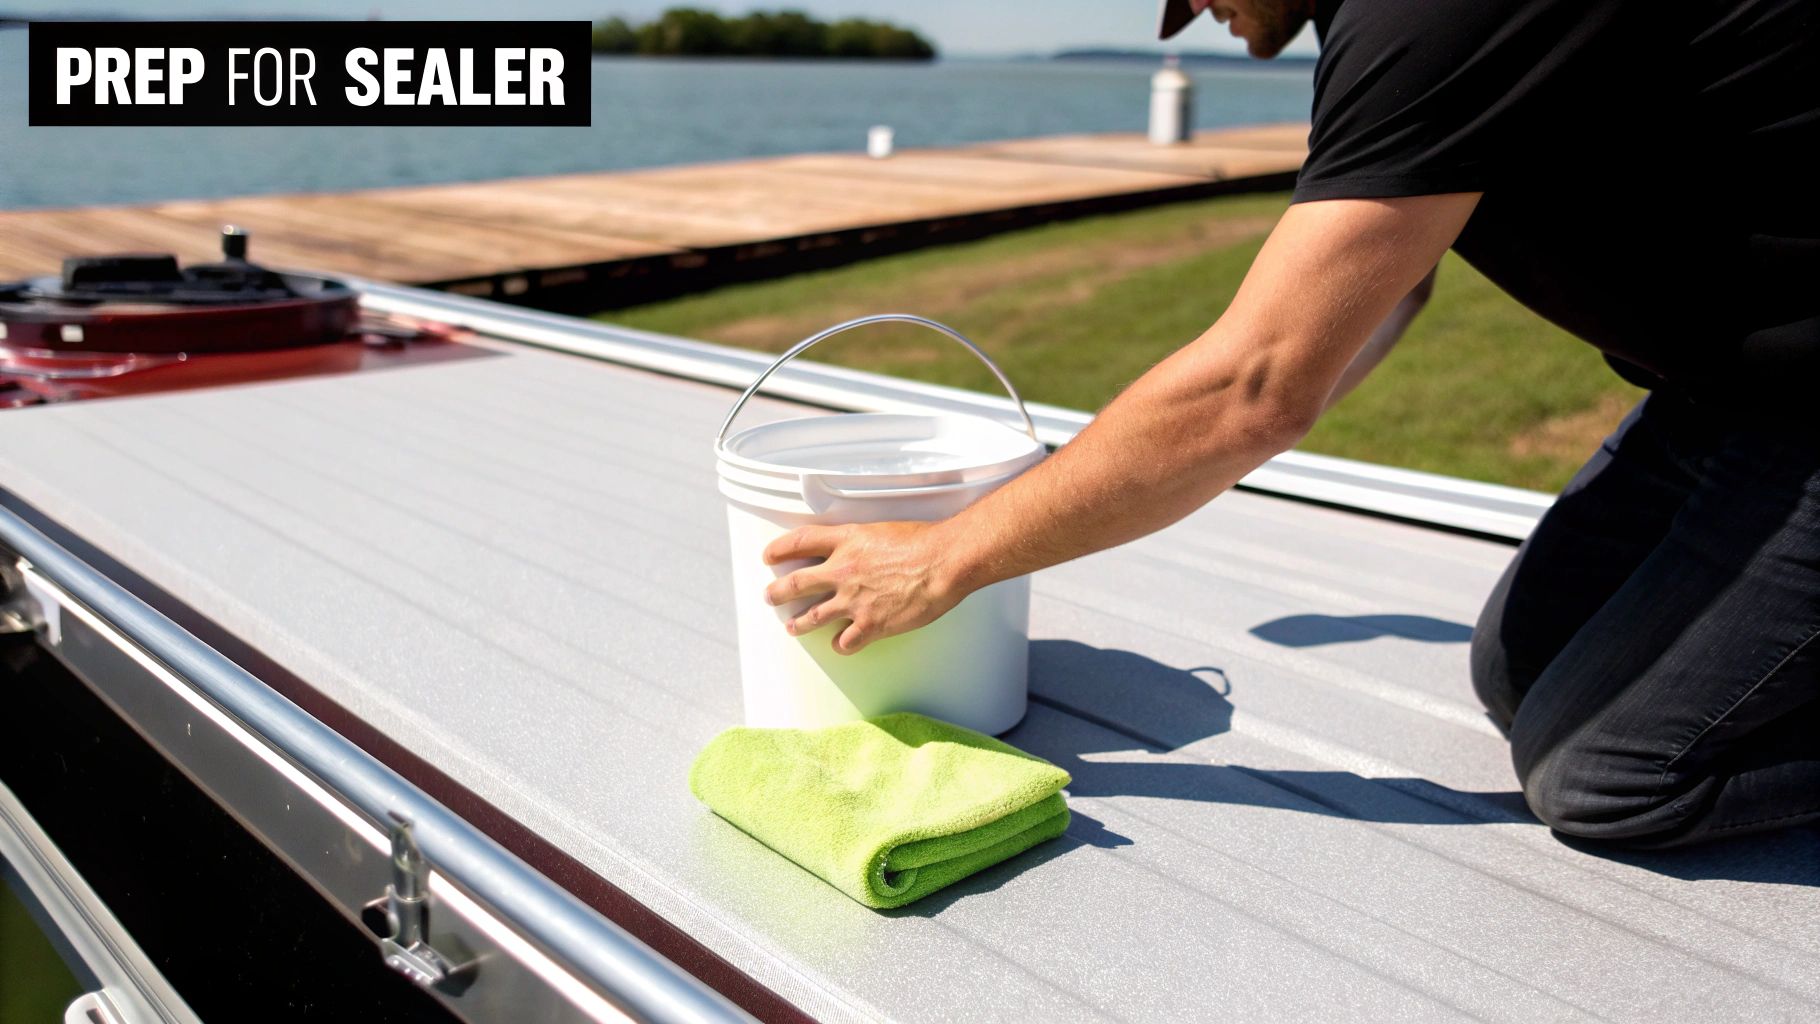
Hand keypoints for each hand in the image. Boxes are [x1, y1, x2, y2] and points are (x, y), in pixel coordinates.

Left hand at [762, 521, 966, 654]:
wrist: (944, 562)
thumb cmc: (923, 541)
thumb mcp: (883, 530)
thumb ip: (862, 541)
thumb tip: (857, 549)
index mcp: (847, 541)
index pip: (801, 541)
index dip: (780, 549)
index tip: (768, 555)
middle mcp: (843, 570)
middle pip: (797, 582)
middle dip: (778, 591)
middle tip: (770, 595)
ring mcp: (854, 600)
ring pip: (813, 616)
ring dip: (799, 623)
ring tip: (791, 627)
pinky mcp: (870, 624)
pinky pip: (844, 641)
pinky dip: (840, 644)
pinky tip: (839, 644)